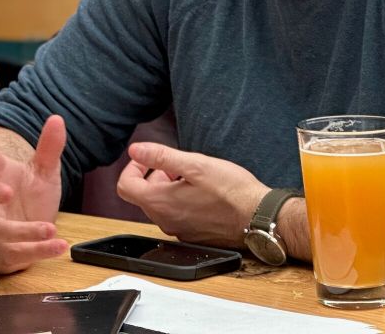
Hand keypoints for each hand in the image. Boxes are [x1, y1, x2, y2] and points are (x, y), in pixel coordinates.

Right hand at [0, 116, 68, 272]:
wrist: (30, 230)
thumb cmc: (28, 196)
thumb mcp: (42, 171)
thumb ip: (49, 147)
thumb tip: (57, 119)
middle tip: (6, 190)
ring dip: (19, 230)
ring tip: (48, 228)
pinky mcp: (3, 253)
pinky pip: (15, 254)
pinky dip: (38, 252)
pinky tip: (59, 245)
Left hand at [117, 142, 268, 246]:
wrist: (259, 218)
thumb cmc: (232, 191)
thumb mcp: (195, 164)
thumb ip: (161, 156)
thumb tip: (135, 149)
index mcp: (161, 203)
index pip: (125, 186)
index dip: (134, 167)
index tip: (150, 158)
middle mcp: (166, 221)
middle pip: (143, 195)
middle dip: (155, 175)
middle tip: (179, 164)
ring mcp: (179, 230)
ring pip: (161, 204)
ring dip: (169, 186)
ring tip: (194, 176)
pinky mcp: (193, 235)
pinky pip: (176, 214)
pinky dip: (181, 200)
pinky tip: (203, 191)